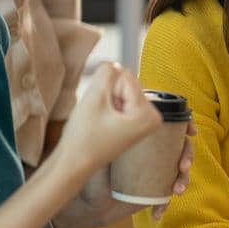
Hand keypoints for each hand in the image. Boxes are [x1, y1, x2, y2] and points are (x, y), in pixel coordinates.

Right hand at [55, 63, 162, 182]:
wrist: (74, 163)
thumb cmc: (83, 136)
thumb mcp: (94, 97)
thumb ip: (107, 71)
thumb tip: (114, 64)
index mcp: (150, 114)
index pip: (125, 77)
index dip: (105, 90)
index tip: (100, 115)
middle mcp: (154, 117)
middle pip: (125, 81)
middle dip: (107, 94)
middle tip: (99, 119)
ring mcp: (145, 119)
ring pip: (120, 88)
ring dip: (105, 100)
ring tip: (100, 122)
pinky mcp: (135, 120)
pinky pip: (119, 98)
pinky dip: (106, 106)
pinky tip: (101, 123)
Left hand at [58, 120, 195, 227]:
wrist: (86, 208)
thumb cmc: (87, 177)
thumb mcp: (98, 156)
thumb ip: (110, 143)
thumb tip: (127, 127)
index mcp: (141, 139)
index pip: (167, 125)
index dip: (184, 124)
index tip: (191, 131)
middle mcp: (151, 153)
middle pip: (180, 147)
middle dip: (188, 154)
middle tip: (183, 166)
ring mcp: (155, 173)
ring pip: (179, 171)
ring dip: (184, 179)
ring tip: (176, 190)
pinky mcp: (154, 193)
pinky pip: (168, 197)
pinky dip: (166, 204)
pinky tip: (156, 213)